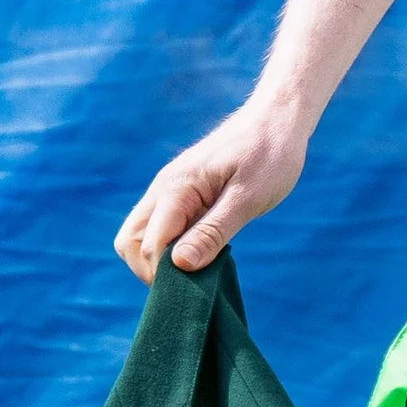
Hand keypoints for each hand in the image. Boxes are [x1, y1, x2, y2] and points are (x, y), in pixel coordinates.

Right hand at [114, 100, 307, 281]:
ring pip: (139, 235)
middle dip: (151, 270)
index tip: (197, 287)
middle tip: (192, 283)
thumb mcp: (248, 198)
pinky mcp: (180, 194)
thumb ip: (213, 232)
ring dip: (159, 258)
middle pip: (130, 242)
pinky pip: (160, 226)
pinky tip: (203, 252)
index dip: (166, 274)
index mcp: (176, 189)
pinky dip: (171, 246)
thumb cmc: (270, 155)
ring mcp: (168, 190)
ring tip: (199, 269)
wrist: (276, 119)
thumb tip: (179, 265)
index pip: (149, 245)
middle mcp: (163, 189)